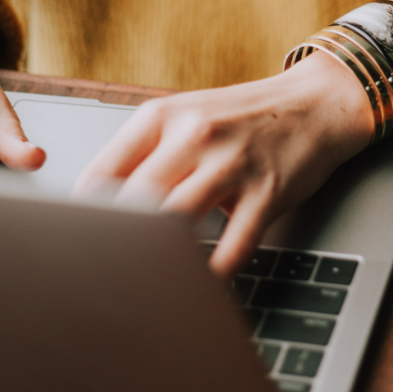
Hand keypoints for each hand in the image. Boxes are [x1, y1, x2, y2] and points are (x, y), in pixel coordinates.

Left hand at [73, 51, 373, 277]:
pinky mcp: (268, 191)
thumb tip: (95, 207)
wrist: (315, 104)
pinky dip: (215, 272)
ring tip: (148, 287)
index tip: (78, 246)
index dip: (83, 217)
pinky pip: (234, 245)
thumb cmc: (243, 118)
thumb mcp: (186, 118)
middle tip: (105, 275)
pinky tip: (202, 285)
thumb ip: (144, 155)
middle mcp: (195, 135)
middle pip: (136, 201)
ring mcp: (233, 163)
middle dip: (118, 242)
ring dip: (161, 258)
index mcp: (162, 116)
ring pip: (178, 221)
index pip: (102, 174)